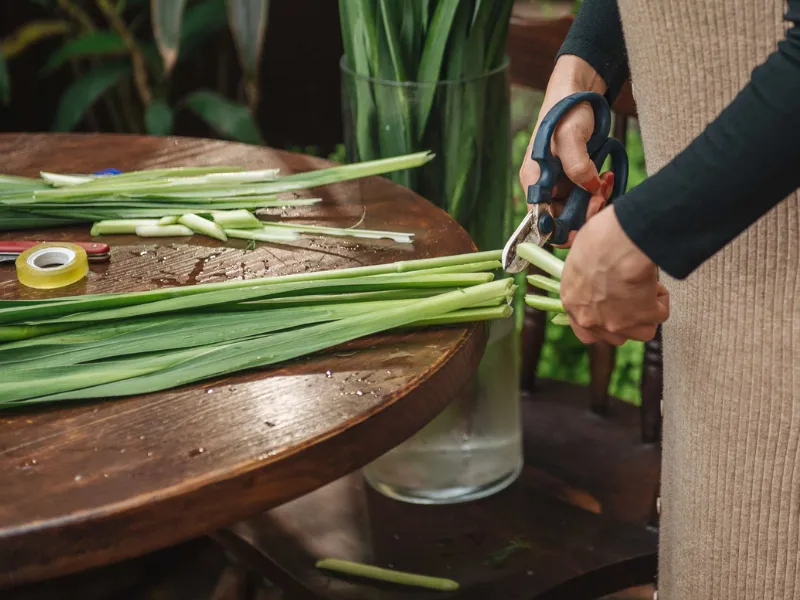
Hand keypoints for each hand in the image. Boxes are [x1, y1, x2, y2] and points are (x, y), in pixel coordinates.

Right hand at [519, 56, 610, 245]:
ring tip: (606, 183)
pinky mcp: (574, 177)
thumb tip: (589, 189)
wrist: (578, 90)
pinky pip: (587, 196)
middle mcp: (544, 185)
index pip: (541, 220)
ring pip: (577, 209)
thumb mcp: (571, 135)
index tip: (583, 226)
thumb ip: (577, 165)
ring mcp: (560, 182)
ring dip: (595, 201)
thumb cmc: (566, 109)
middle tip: (601, 198)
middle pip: (561, 219)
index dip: (562, 230)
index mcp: (534, 179)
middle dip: (584, 214)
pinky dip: (599, 192)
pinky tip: (607, 177)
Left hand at [560, 206, 669, 345]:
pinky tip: (654, 282)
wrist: (618, 243)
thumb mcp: (579, 255)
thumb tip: (590, 262)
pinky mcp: (643, 317)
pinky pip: (660, 314)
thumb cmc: (597, 240)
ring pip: (642, 331)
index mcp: (572, 302)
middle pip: (616, 336)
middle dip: (627, 320)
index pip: (584, 331)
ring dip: (648, 314)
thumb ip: (585, 272)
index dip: (602, 323)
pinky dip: (661, 300)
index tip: (613, 311)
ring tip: (647, 289)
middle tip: (633, 296)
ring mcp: (617, 323)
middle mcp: (591, 319)